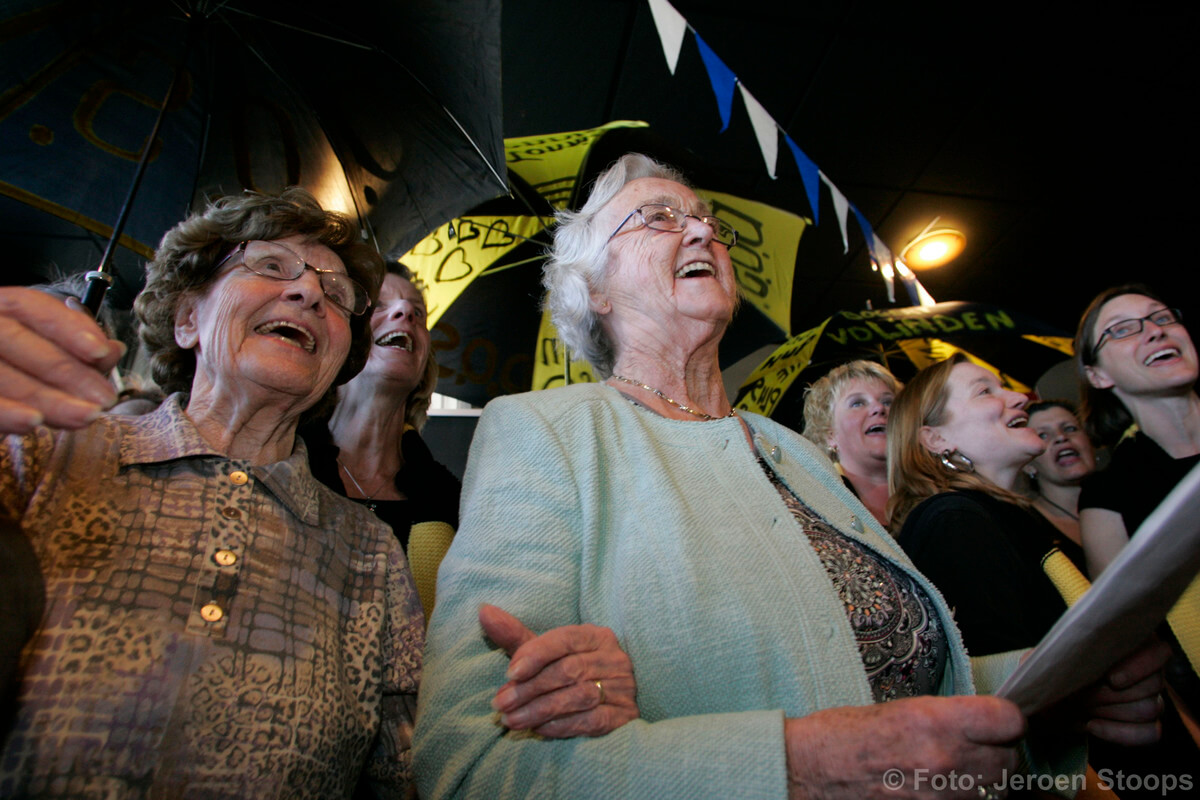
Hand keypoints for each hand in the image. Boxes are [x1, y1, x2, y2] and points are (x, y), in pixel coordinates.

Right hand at [0, 288, 123, 432]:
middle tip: (104, 398)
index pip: (29, 306)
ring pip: (3, 376)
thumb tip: (113, 350)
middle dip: (67, 371)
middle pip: (18, 341)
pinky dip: (8, 414)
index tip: (101, 351)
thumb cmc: (18, 362)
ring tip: (86, 416)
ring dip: (48, 399)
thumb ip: (76, 347)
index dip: (67, 327)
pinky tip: (34, 422)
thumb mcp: (46, 347)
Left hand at [480, 603, 638, 737]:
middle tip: (501, 704)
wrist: (612, 705)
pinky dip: (562, 725)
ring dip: (539, 710)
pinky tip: (539, 729)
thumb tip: (484, 612)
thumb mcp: (546, 654)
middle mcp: (613, 658)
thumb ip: (516, 636)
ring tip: (512, 720)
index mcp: (596, 636)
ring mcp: (622, 687)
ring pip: (578, 696)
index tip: (510, 674)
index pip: (565, 639)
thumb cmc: (570, 673)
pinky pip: (591, 720)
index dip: (536, 655)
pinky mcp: (624, 716)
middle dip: (530, 688)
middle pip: (569, 670)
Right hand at [785, 695, 1023, 798]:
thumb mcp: (899, 708)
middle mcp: (944, 760)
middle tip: (976, 745)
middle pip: (1009, 759)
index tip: (999, 719)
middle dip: (998, 751)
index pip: (1009, 720)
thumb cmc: (844, 737)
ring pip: (998, 790)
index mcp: (934, 721)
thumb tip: (985, 722)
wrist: (810, 773)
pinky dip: (966, 797)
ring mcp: (942, 797)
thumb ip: (948, 717)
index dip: (1007, 718)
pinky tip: (945, 789)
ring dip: (987, 780)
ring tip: (958, 770)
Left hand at [1052, 638, 1169, 745]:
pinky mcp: (1146, 725)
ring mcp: (1151, 698)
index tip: (1111, 679)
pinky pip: (1150, 733)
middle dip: (1112, 694)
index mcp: (1130, 644)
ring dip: (1112, 712)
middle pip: (1152, 685)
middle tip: (1084, 696)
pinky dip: (1120, 733)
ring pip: (1150, 708)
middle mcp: (1147, 670)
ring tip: (1085, 709)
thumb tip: (1048, 658)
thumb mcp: (1049, 659)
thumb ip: (1055, 653)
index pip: (1159, 651)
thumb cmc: (1054, 674)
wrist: (1050, 701)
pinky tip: (1093, 725)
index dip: (1140, 665)